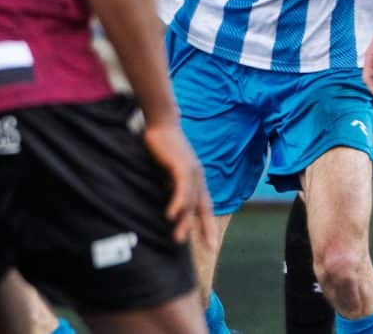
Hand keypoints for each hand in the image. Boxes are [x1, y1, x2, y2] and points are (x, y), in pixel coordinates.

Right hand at [143, 120, 216, 247]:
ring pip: (191, 201)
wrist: (161, 123)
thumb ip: (168, 187)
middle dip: (205, 229)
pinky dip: (178, 201)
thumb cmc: (162, 147)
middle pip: (203, 208)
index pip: (204, 207)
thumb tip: (164, 207)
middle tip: (209, 249)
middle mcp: (197, 177)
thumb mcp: (167, 171)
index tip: (211, 245)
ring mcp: (191, 171)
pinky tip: (172, 215)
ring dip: (185, 221)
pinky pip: (182, 187)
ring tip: (179, 239)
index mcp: (195, 180)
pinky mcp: (181, 164)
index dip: (207, 226)